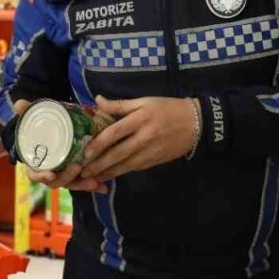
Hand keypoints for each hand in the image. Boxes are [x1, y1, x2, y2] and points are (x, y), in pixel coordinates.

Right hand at [13, 100, 106, 193]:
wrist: (52, 133)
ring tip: (95, 182)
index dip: (41, 177)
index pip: (35, 175)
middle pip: (57, 181)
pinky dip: (93, 185)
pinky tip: (103, 187)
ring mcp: (64, 176)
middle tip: (78, 167)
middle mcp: (49, 173)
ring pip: (72, 184)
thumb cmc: (41, 130)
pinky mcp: (76, 176)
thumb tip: (18, 104)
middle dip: (68, 178)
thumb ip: (27, 112)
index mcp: (36, 163)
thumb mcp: (35, 119)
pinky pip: (83, 183)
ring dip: (83, 185)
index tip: (51, 174)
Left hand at [80, 96, 199, 182]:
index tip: (85, 152)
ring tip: (91, 178)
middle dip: (99, 164)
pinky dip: (121, 172)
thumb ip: (120, 104)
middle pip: (118, 154)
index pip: (115, 133)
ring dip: (108, 172)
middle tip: (83, 171)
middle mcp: (145, 137)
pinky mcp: (155, 161)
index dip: (99, 144)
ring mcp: (151, 152)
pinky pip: (135, 168)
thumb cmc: (167, 108)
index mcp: (140, 119)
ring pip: (126, 165)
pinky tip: (109, 175)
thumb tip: (97, 101)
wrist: (196, 123)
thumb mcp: (144, 101)